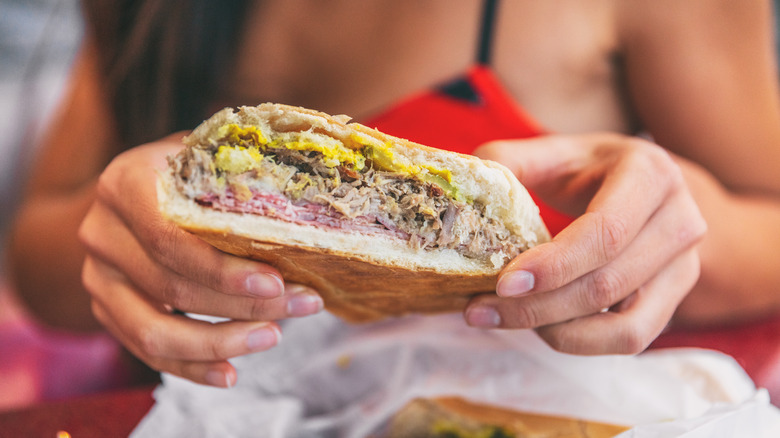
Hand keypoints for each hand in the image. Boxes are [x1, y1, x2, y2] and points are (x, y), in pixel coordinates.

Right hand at [79, 137, 323, 386]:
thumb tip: (307, 188)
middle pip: (172, 287)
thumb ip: (242, 171)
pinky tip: (231, 372)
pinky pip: (147, 352)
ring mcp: (98, 277)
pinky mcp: (107, 311)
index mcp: (124, 184)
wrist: (136, 192)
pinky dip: (192, 367)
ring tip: (273, 337)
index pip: (169, 238)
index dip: (222, 268)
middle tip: (303, 305)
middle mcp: (101, 232)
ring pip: (154, 331)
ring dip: (220, 342)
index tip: (276, 282)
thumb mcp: (211, 155)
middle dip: (244, 304)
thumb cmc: (190, 172)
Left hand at [465, 133, 706, 354]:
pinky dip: (581, 341)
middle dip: (539, 306)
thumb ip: (506, 164)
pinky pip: (632, 339)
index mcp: (650, 173)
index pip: (607, 231)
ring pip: (624, 323)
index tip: (503, 283)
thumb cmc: (588, 169)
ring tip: (504, 318)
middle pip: (609, 283)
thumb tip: (468, 191)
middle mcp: (680, 219)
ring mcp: (685, 264)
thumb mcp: (551, 152)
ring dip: (556, 330)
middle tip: (480, 309)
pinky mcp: (675, 299)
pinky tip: (542, 326)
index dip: (555, 265)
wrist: (641, 186)